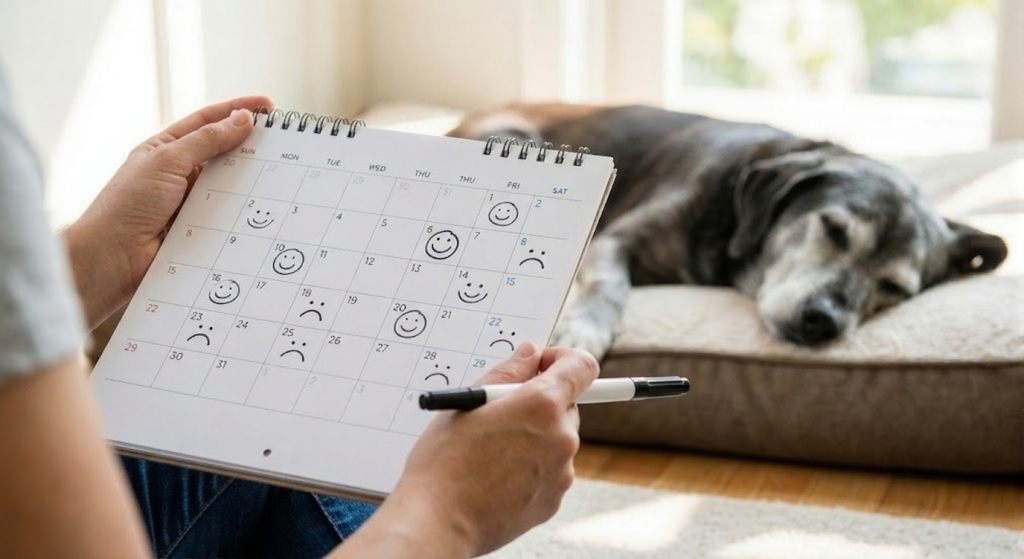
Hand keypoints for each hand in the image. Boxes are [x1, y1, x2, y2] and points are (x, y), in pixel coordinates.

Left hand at [63, 96, 272, 327]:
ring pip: (230, 184)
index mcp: (166, 149)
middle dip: (250, 145)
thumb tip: (242, 119)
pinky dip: (246, 210)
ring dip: (251, 179)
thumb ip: (207, 140)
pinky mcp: (201, 229)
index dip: (237, 111)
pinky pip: (230, 215)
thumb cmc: (128, 204)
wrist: (112, 259)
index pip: (207, 122)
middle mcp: (179, 173)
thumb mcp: (167, 160)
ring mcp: (191, 202)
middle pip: (223, 152)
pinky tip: (264, 207)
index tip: (269, 108)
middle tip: (283, 143)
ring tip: (280, 173)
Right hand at [333, 343, 599, 558]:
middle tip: (502, 413)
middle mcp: (561, 437)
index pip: (582, 366)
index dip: (562, 359)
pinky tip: (498, 474)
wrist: (437, 522)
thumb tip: (531, 354)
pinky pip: (551, 470)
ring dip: (536, 436)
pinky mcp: (554, 500)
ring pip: (557, 439)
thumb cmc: (444, 462)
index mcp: (542, 404)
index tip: (540, 366)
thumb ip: (508, 372)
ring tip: (492, 450)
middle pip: (567, 405)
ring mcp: (561, 473)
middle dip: (541, 403)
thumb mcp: (469, 402)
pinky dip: (532, 466)